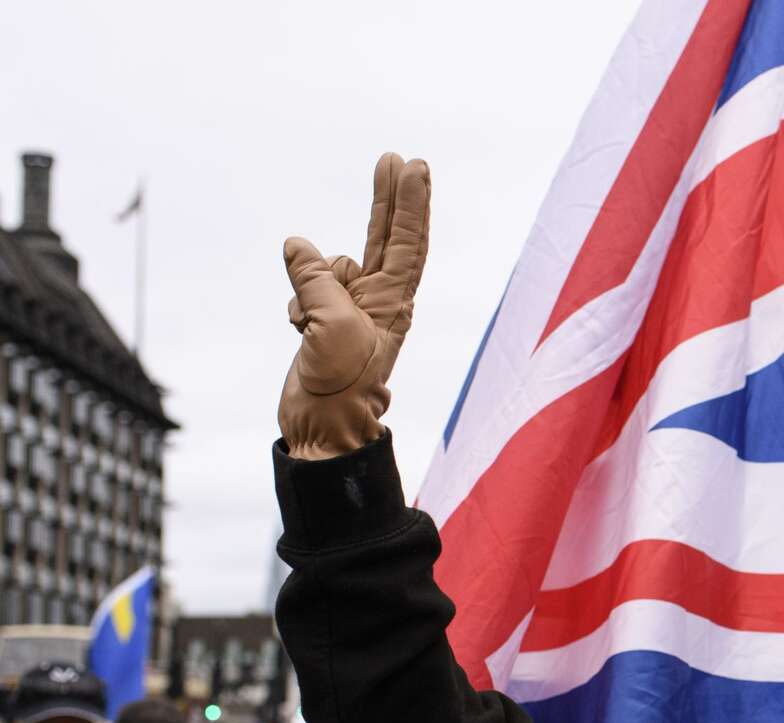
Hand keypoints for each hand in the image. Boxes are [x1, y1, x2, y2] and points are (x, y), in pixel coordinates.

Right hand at [278, 152, 431, 458]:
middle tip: (396, 161)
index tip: (413, 165)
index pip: (405, 240)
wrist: (324, 427)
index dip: (410, 202)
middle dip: (389, 199)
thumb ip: (317, 280)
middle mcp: (379, 299)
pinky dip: (296, 306)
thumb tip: (298, 244)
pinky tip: (300, 334)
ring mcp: (352, 310)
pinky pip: (304, 294)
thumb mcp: (331, 326)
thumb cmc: (341, 383)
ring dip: (310, 284)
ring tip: (310, 324)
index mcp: (394, 300)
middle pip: (385, 238)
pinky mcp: (326, 322)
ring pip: (327, 269)